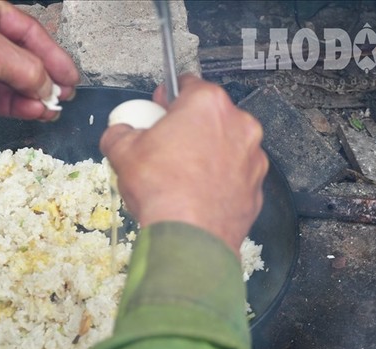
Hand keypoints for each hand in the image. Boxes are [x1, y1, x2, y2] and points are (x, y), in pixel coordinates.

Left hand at [0, 0, 78, 129]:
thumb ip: (26, 68)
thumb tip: (47, 84)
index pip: (28, 30)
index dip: (52, 53)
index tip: (68, 74)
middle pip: (22, 57)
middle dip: (44, 77)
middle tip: (63, 92)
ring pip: (11, 82)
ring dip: (33, 95)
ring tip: (52, 106)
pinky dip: (17, 107)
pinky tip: (33, 111)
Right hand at [100, 75, 267, 255]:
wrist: (189, 238)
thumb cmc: (162, 190)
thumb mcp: (121, 152)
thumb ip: (119, 133)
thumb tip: (118, 134)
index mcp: (207, 104)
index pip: (188, 84)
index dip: (169, 96)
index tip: (160, 108)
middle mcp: (238, 124)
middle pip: (210, 115)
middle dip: (190, 127)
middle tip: (166, 147)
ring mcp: (252, 156)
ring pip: (225, 145)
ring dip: (207, 153)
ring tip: (181, 176)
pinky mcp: (257, 186)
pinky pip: (235, 174)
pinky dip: (219, 180)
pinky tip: (197, 194)